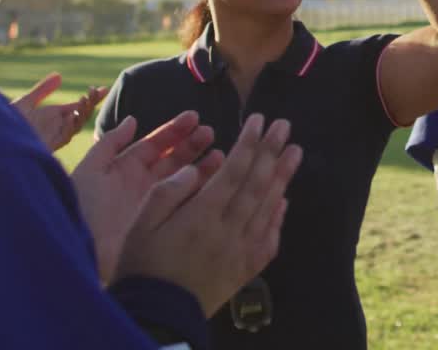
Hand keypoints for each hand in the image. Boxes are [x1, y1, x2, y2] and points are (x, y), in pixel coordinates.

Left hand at [11, 73, 107, 151]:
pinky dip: (71, 125)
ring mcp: (54, 136)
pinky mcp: (49, 145)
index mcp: (53, 116)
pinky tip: (72, 114)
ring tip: (84, 98)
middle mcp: (57, 127)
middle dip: (91, 103)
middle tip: (97, 90)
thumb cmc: (6, 123)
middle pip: (81, 115)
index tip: (104, 88)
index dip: (91, 98)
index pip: (78, 107)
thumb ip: (43, 90)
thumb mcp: (26, 103)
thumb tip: (59, 76)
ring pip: (76, 125)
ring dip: (82, 113)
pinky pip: (65, 136)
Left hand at [72, 112, 215, 283]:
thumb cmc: (83, 207)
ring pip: (185, 179)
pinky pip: (188, 202)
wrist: (84, 248)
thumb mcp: (90, 170)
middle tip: (209, 132)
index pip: (155, 144)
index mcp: (127, 169)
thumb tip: (132, 120)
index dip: (174, 130)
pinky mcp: (166, 222)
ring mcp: (157, 203)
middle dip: (192, 144)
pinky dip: (203, 190)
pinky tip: (217, 179)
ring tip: (219, 154)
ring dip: (202, 165)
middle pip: (174, 158)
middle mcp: (145, 184)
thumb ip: (109, 143)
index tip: (193, 117)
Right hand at [114, 114, 302, 315]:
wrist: (157, 317)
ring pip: (268, 207)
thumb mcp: (141, 224)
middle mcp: (227, 230)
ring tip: (296, 151)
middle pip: (256, 184)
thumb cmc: (142, 267)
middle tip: (285, 126)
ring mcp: (240, 251)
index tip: (259, 120)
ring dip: (282, 177)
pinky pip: (269, 239)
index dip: (249, 143)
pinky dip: (278, 216)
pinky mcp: (245, 269)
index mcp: (201, 216)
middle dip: (272, 151)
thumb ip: (169, 192)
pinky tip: (284, 200)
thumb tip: (198, 168)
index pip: (233, 171)